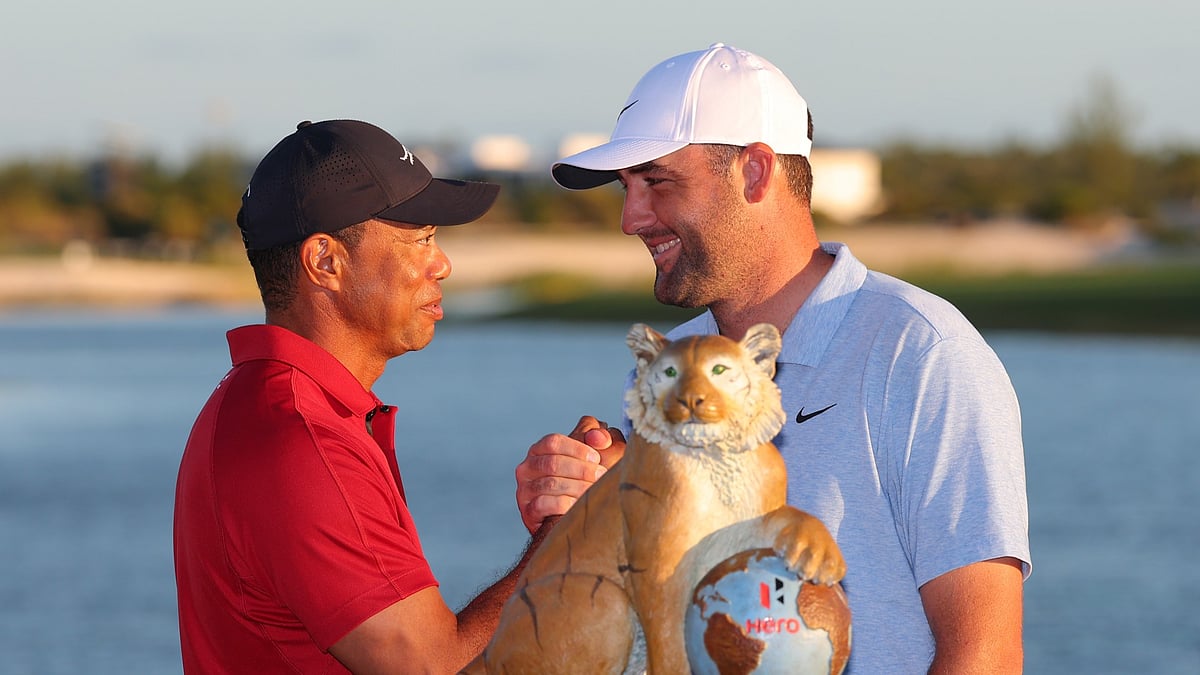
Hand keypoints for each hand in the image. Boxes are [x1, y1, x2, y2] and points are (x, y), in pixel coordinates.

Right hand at [515, 416, 625, 533]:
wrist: (567, 519)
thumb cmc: (581, 481)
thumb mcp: (590, 457)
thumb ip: (599, 440)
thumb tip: (600, 437)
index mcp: (539, 450)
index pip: (553, 442)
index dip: (576, 448)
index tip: (596, 457)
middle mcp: (527, 468)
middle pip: (552, 463)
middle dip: (581, 469)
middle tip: (600, 474)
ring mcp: (525, 490)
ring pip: (550, 484)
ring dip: (577, 487)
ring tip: (593, 491)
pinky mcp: (527, 511)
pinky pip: (544, 504)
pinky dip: (564, 504)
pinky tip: (578, 506)